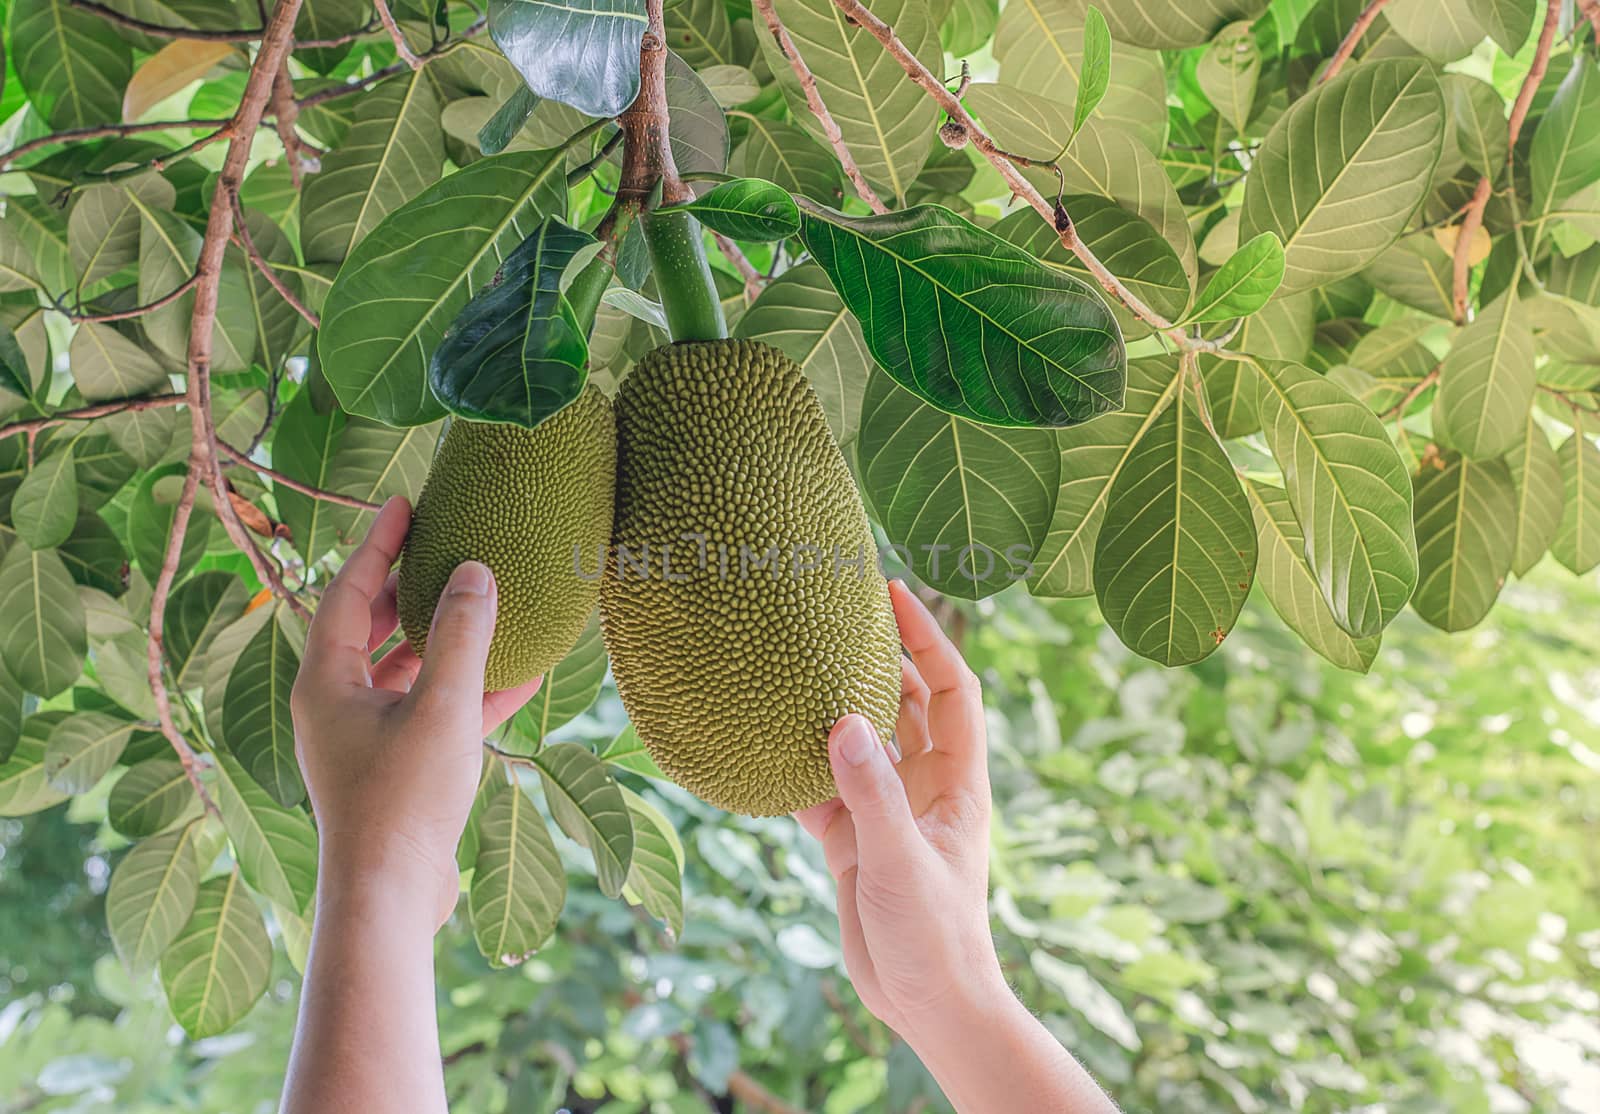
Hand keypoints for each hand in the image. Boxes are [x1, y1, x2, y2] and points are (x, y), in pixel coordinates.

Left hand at [291, 497, 541, 929]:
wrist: (390, 896)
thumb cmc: (401, 802)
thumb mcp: (440, 707)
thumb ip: (459, 635)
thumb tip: (474, 571)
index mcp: (326, 681)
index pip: (348, 591)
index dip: (377, 544)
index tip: (404, 504)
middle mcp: (338, 704)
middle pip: (370, 626)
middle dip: (408, 586)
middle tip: (443, 544)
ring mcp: (366, 737)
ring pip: (405, 669)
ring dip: (443, 637)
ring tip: (484, 600)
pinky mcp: (398, 767)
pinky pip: (433, 711)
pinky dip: (469, 691)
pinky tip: (521, 673)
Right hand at [795, 579, 999, 1042]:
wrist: (927, 1003)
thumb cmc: (935, 935)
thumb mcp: (901, 860)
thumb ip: (871, 794)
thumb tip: (843, 720)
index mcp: (957, 781)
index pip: (952, 689)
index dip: (929, 638)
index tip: (895, 593)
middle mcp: (925, 787)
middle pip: (907, 703)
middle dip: (880, 658)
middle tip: (839, 614)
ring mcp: (888, 811)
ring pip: (862, 742)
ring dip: (835, 708)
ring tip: (793, 664)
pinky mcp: (855, 841)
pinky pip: (822, 788)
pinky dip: (797, 767)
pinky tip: (763, 746)